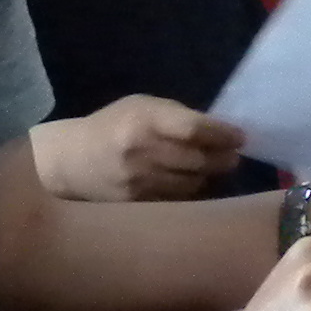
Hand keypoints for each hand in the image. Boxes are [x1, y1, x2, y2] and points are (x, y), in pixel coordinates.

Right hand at [31, 93, 247, 201]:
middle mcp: (141, 151)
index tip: (240, 137)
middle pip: (198, 159)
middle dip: (223, 158)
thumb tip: (220, 130)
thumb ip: (176, 116)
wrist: (71, 161)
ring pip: (192, 183)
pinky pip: (177, 199)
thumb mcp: (141, 106)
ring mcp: (138, 181)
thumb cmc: (113, 126)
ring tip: (216, 168)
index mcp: (143, 120)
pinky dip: (190, 191)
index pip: (194, 129)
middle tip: (234, 156)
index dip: (223, 135)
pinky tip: (192, 182)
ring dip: (210, 176)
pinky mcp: (136, 203)